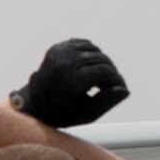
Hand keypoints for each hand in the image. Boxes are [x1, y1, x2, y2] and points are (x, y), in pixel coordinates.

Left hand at [10, 38, 128, 127]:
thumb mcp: (85, 115)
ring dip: (103, 63)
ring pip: (95, 50)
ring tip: (99, 80)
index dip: (117, 80)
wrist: (34, 104)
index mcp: (69, 80)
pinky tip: (89, 69)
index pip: (105, 71)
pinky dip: (92, 54)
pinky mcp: (56, 48)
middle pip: (102, 59)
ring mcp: (58, 53)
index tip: (120, 90)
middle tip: (111, 87)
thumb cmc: (62, 114)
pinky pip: (84, 44)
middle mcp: (63, 63)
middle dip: (111, 72)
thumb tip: (125, 89)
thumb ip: (106, 102)